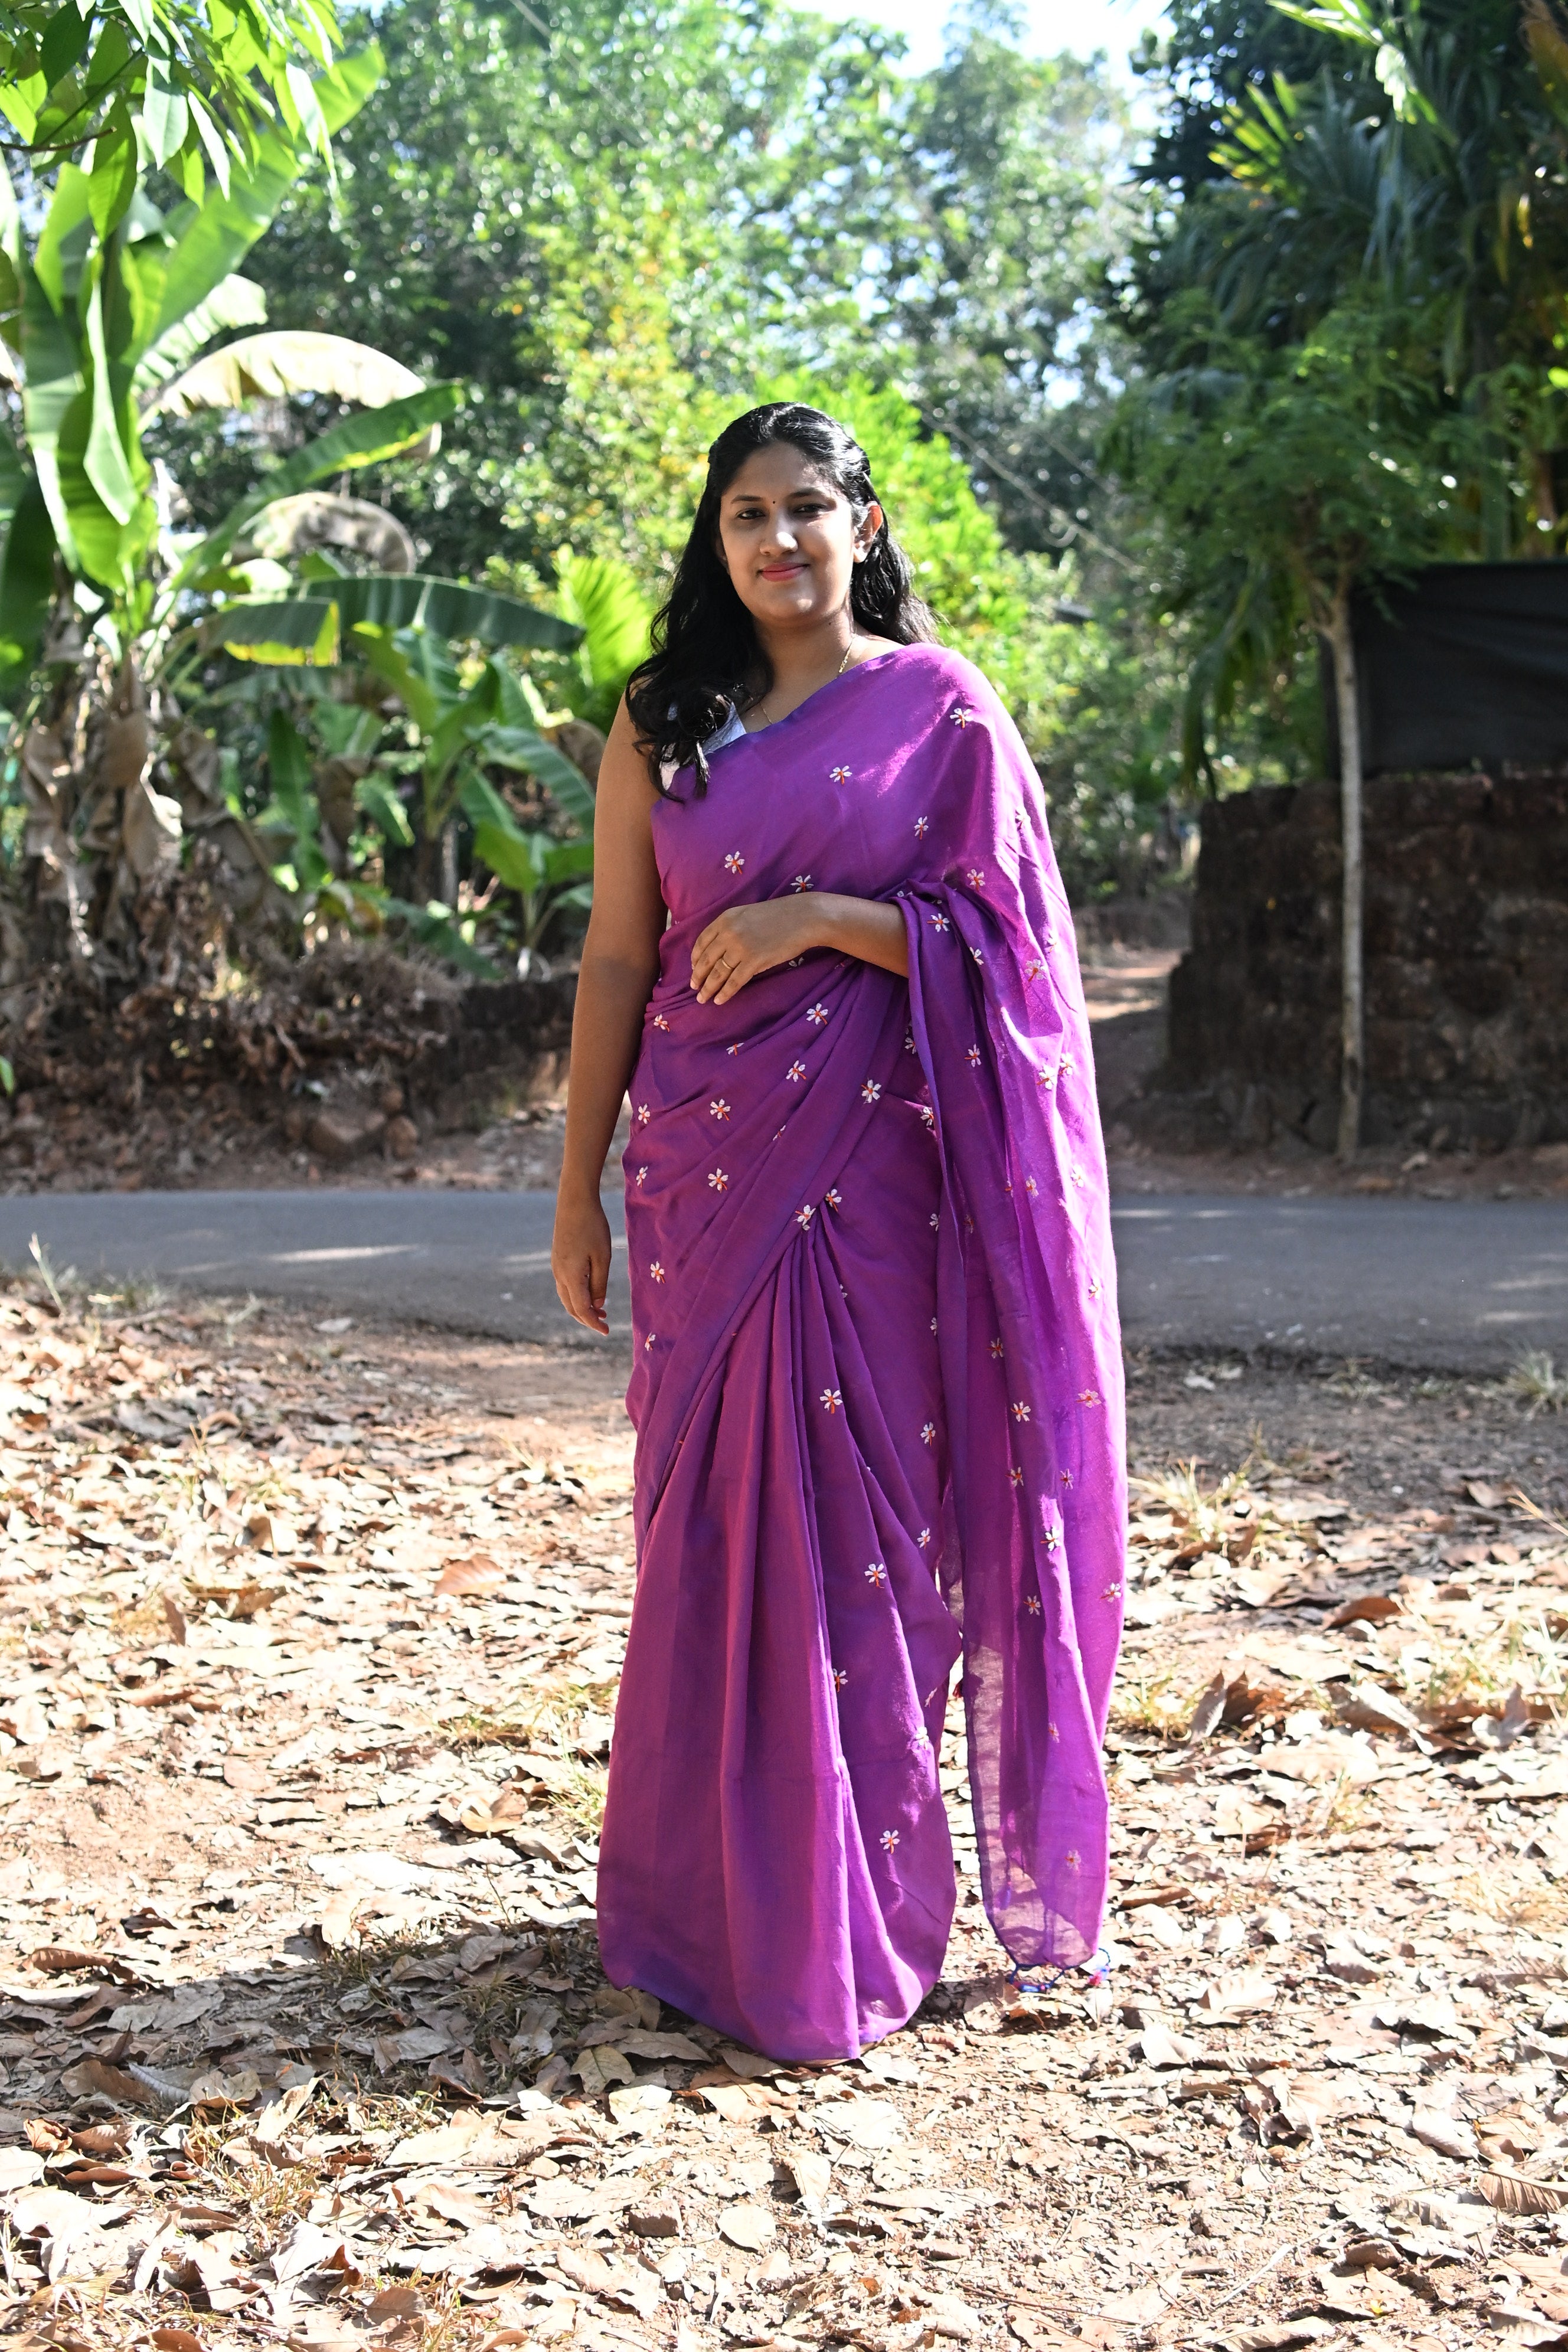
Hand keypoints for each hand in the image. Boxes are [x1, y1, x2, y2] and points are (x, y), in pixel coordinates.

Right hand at [552, 1189, 613, 1335]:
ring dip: (581, 1307)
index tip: (607, 1331)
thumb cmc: (593, 1226)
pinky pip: (565, 1285)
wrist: (574, 1201)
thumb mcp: (603, 1257)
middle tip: (604, 1323)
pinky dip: (576, 1295)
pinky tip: (589, 1291)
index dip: (594, 1323)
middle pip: (571, 1307)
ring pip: (566, 1297)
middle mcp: (559, 1274)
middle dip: (587, 1319)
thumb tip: (597, 1304)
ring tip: (600, 1310)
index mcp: (571, 1276)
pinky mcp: (557, 1259)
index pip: (582, 1309)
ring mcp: (556, 1266)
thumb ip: (599, 1283)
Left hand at [692, 896, 826, 1004]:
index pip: (701, 942)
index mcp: (725, 919)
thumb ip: (730, 928)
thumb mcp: (746, 914)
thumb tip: (717, 949)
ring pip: (717, 973)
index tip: (694, 968)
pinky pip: (734, 982)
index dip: (695, 958)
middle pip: (705, 960)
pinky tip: (720, 1000)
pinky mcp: (754, 961)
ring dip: (708, 988)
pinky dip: (725, 993)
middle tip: (694, 988)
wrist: (803, 918)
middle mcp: (728, 933)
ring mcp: (740, 948)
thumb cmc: (777, 916)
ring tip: (703, 998)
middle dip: (698, 977)